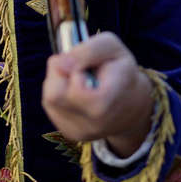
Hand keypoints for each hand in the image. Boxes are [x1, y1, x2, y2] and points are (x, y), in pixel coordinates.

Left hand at [42, 32, 153, 157]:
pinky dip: (58, 94)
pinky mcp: (70, 134)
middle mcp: (94, 124)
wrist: (131, 102)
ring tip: (79, 80)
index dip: (75, 70)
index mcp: (109, 102)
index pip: (76, 91)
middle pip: (54, 95)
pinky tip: (75, 93)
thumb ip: (87, 50)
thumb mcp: (111, 47)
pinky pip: (51, 108)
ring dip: (58, 83)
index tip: (87, 67)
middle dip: (61, 74)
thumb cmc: (120, 69)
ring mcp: (81, 132)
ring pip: (49, 99)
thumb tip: (59, 63)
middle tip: (80, 71)